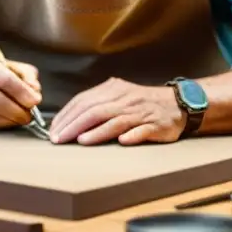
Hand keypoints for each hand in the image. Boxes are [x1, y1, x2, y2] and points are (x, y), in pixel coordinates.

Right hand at [0, 50, 40, 128]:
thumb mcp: (8, 66)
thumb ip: (26, 75)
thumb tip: (34, 90)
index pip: (3, 78)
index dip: (21, 92)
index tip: (34, 101)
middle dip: (15, 111)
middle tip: (28, 116)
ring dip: (6, 121)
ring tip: (18, 120)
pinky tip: (4, 122)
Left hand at [49, 77, 185, 145]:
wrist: (177, 104)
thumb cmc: (142, 104)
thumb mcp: (118, 96)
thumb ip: (97, 104)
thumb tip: (68, 120)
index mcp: (114, 89)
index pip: (84, 100)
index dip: (67, 115)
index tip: (53, 129)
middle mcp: (125, 99)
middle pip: (95, 110)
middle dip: (74, 125)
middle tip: (59, 139)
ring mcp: (141, 112)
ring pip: (115, 120)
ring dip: (96, 131)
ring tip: (80, 140)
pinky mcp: (156, 125)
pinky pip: (142, 130)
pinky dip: (131, 136)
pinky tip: (120, 141)